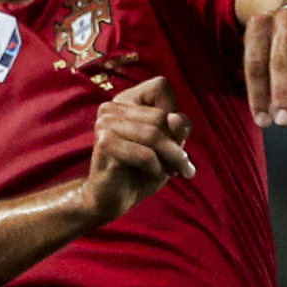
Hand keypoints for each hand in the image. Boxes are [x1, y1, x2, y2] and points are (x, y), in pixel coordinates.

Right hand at [79, 75, 193, 223]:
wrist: (112, 200)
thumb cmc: (142, 170)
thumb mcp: (168, 146)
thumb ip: (176, 129)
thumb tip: (177, 119)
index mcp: (125, 101)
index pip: (160, 86)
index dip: (174, 111)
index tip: (174, 137)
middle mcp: (111, 108)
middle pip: (161, 116)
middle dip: (176, 145)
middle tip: (181, 166)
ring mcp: (105, 125)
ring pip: (154, 135)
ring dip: (171, 158)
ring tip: (174, 172)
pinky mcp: (105, 145)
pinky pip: (145, 155)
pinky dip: (157, 169)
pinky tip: (155, 177)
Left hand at [245, 0, 286, 127]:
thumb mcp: (274, 56)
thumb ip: (276, 80)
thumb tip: (284, 101)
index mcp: (258, 32)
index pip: (255, 67)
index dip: (257, 95)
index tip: (263, 122)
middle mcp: (279, 22)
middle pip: (278, 59)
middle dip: (281, 91)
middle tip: (284, 121)